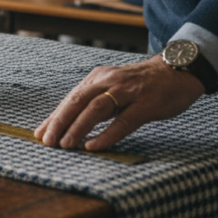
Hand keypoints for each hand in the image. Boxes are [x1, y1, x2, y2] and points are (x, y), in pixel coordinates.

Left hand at [34, 54, 205, 150]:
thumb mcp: (112, 89)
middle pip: (77, 101)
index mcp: (97, 78)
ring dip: (78, 128)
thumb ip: (92, 103)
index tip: (39, 134)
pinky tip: (94, 146)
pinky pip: (123, 121)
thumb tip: (66, 124)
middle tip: (47, 141)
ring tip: (65, 145)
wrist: (178, 71)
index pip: (71, 99)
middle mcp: (108, 82)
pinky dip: (106, 134)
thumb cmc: (140, 86)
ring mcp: (127, 92)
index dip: (55, 117)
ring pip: (96, 109)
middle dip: (59, 122)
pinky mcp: (146, 104)